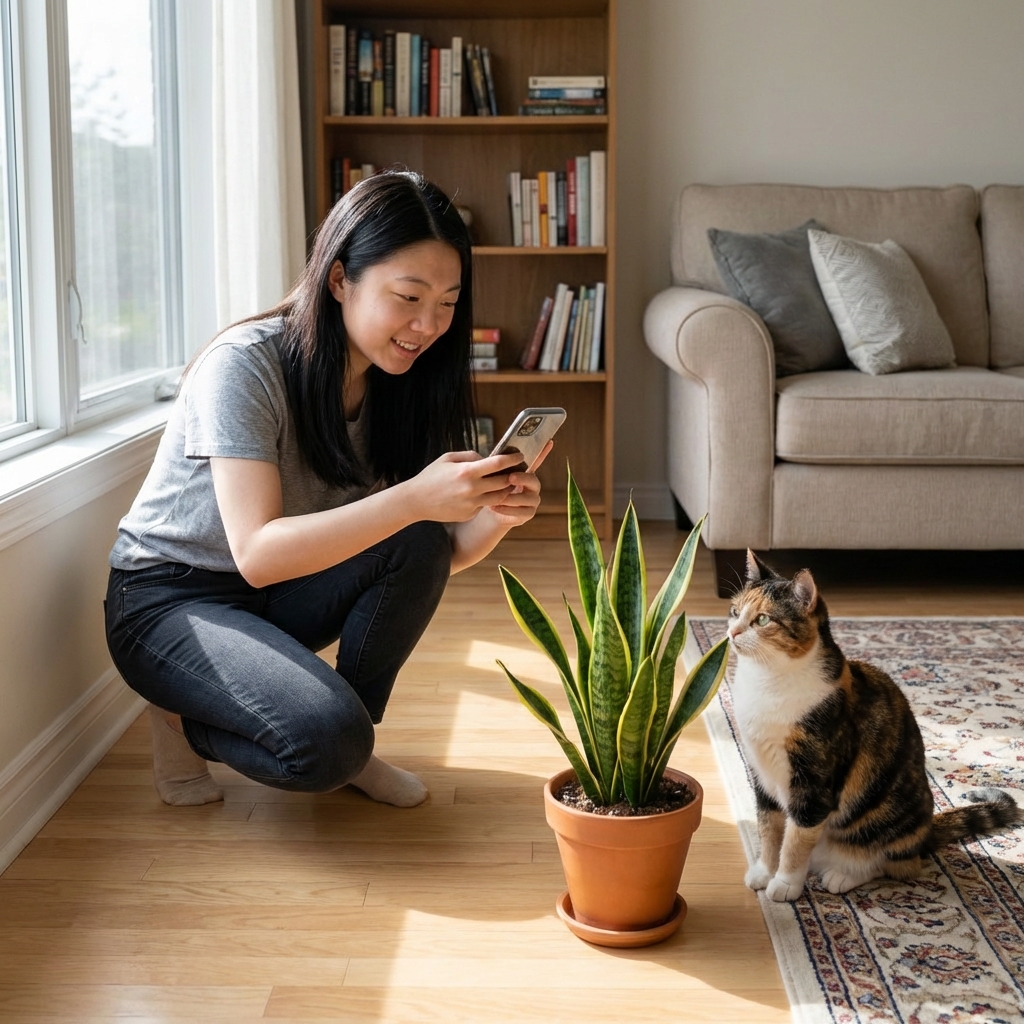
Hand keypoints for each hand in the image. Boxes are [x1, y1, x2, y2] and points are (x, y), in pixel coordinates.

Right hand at [403, 449, 523, 522]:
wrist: (416, 501)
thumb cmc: (431, 476)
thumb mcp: (448, 458)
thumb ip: (471, 456)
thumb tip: (488, 458)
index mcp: (467, 471)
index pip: (499, 463)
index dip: (513, 458)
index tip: (520, 456)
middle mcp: (472, 489)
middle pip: (504, 482)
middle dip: (513, 475)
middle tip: (516, 470)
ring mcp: (471, 504)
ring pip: (499, 497)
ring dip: (504, 489)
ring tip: (504, 482)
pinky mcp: (469, 514)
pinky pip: (485, 505)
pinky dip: (487, 499)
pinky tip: (483, 494)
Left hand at [479, 440, 553, 529]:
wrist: (492, 511)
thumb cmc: (492, 489)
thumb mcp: (493, 476)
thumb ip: (497, 467)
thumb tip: (491, 456)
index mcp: (526, 472)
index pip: (537, 460)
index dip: (544, 452)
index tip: (549, 441)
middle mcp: (533, 485)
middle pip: (533, 480)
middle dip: (522, 478)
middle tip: (510, 477)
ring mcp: (533, 499)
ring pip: (527, 498)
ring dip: (511, 498)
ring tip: (496, 498)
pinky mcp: (529, 513)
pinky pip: (521, 512)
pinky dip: (507, 509)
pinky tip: (494, 507)